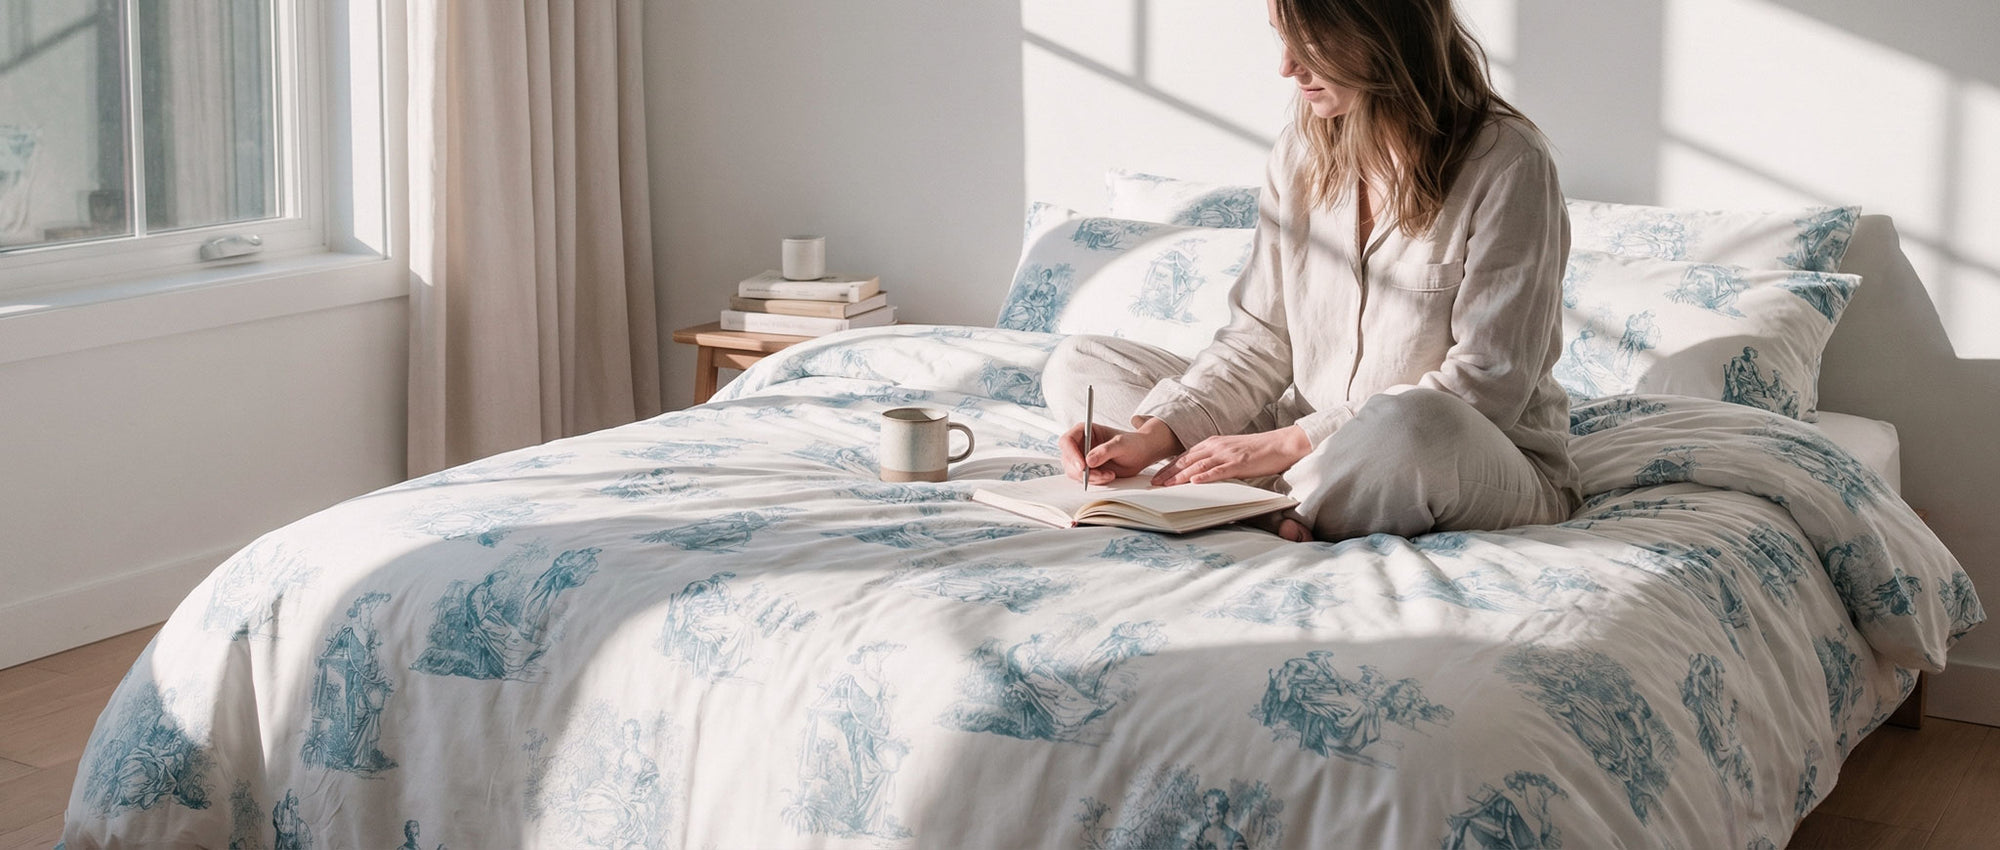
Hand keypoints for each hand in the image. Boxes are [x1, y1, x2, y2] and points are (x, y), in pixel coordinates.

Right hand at [1060, 417, 1182, 486]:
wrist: (1141, 454)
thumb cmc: (1133, 443)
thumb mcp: (1121, 444)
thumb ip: (1105, 451)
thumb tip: (1089, 461)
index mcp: (1085, 430)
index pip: (1067, 441)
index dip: (1071, 454)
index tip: (1083, 466)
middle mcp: (1081, 444)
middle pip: (1068, 459)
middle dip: (1082, 471)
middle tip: (1099, 475)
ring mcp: (1083, 458)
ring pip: (1074, 472)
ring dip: (1091, 477)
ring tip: (1109, 475)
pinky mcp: (1088, 470)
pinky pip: (1084, 479)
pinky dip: (1095, 481)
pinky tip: (1109, 476)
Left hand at [1152, 425, 1312, 485]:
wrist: (1281, 443)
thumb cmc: (1258, 450)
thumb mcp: (1231, 451)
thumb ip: (1215, 459)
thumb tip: (1201, 472)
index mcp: (1213, 443)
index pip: (1185, 456)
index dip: (1169, 466)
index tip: (1157, 477)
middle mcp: (1216, 446)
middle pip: (1186, 460)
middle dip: (1168, 472)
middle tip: (1154, 484)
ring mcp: (1227, 454)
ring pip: (1198, 466)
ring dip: (1181, 476)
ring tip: (1167, 486)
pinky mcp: (1239, 463)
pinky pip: (1219, 470)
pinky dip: (1205, 477)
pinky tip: (1194, 482)